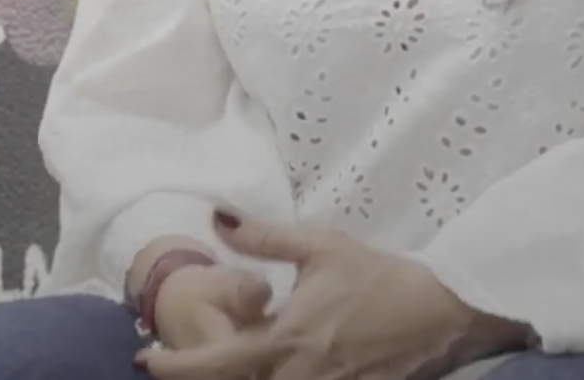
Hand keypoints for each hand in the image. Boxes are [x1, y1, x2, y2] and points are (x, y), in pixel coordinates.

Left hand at [142, 212, 528, 379]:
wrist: (437, 309)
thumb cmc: (375, 275)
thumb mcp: (318, 246)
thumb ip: (263, 236)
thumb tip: (217, 220)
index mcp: (287, 339)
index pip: (218, 363)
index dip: (177, 367)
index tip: (146, 361)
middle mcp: (300, 374)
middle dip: (207, 378)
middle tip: (178, 359)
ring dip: (243, 378)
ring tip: (224, 360)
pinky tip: (270, 365)